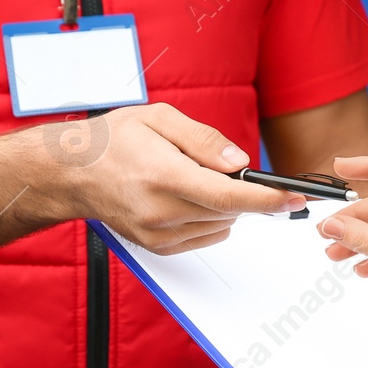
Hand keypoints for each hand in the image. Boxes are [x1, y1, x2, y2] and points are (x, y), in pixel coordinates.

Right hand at [38, 103, 306, 253]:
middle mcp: (161, 212)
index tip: (295, 196)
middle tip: (220, 166)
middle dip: (241, 191)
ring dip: (223, 205)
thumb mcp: (160, 119)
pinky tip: (186, 197)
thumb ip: (204, 140)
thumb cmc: (113, 141)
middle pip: (230, 211)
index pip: (229, 196)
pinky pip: (205, 237)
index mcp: (163, 176)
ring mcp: (158, 235)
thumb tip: (240, 163)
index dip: (268, 199)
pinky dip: (209, 219)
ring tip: (192, 179)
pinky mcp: (157, 248)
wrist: (72, 173)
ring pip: (221, 226)